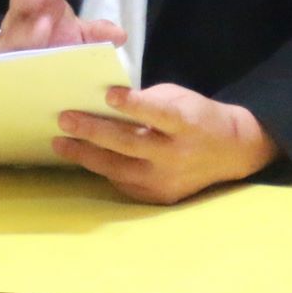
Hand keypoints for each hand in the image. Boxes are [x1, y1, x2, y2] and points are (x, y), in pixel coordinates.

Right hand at [0, 0, 125, 55]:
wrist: (32, 68)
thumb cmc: (55, 43)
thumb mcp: (78, 37)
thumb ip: (96, 34)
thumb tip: (120, 34)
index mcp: (43, 3)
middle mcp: (23, 18)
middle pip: (20, 1)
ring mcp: (11, 40)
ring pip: (12, 32)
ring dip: (27, 30)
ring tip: (43, 27)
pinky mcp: (6, 62)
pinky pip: (8, 59)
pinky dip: (15, 58)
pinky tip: (26, 60)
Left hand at [53, 82, 278, 204]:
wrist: (230, 152)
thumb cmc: (197, 116)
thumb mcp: (179, 99)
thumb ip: (148, 101)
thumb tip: (105, 103)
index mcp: (186, 124)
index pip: (158, 113)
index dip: (134, 105)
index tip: (109, 96)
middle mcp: (176, 155)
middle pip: (130, 144)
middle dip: (94, 131)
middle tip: (64, 119)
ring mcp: (167, 180)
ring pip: (119, 169)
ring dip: (86, 155)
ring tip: (61, 143)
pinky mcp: (160, 197)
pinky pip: (124, 183)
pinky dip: (102, 169)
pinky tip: (83, 157)